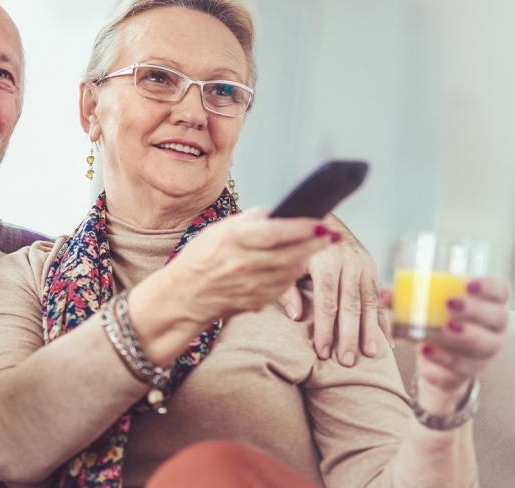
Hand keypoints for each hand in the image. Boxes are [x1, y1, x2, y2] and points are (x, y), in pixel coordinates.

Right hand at [158, 208, 338, 324]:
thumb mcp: (218, 230)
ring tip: (319, 245)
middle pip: (289, 255)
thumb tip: (275, 212)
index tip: (320, 222)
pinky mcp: (254, 302)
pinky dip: (293, 275)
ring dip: (307, 258)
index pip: (274, 233)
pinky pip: (282, 287)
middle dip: (315, 245)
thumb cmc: (199, 259)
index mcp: (233, 240)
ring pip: (290, 272)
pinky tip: (298, 264)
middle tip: (333, 236)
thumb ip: (248, 220)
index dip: (300, 229)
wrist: (182, 297)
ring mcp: (249, 286)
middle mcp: (242, 264)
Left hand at [277, 235, 389, 365]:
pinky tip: (387, 342)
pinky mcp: (373, 270)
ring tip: (370, 355)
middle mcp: (349, 262)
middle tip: (347, 361)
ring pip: (369, 303)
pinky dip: (384, 322)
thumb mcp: (288, 265)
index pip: (326, 301)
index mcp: (325, 261)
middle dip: (349, 335)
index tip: (322, 352)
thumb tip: (295, 316)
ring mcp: (364, 266)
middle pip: (350, 305)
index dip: (325, 328)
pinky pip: (380, 299)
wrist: (322, 220)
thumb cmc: (299, 249)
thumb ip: (287, 289)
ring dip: (370, 331)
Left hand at [399, 276, 511, 406]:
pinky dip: (442, 360)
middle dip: (476, 311)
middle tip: (450, 304)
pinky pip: (460, 369)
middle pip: (498, 318)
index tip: (468, 283)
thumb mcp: (424, 304)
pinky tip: (426, 351)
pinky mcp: (467, 373)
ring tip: (445, 328)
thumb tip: (384, 293)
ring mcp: (484, 353)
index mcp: (489, 303)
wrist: (437, 357)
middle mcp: (494, 328)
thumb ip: (405, 296)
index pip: (500, 291)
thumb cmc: (435, 319)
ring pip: (485, 346)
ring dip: (466, 337)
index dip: (489, 287)